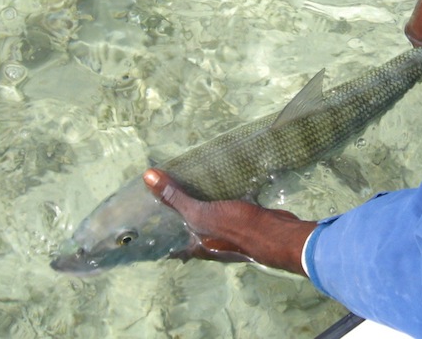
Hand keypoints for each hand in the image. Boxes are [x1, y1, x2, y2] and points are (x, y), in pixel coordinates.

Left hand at [143, 168, 315, 274]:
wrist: (276, 233)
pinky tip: (218, 181)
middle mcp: (209, 244)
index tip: (145, 219)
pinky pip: (225, 208)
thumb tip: (147, 175)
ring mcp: (227, 233)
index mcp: (196, 246)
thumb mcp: (199, 213)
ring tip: (187, 181)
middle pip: (187, 229)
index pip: (170, 244)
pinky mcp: (242, 221)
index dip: (158, 235)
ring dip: (200, 203)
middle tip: (165, 192)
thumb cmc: (234, 228)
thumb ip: (174, 197)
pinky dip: (221, 197)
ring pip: (207, 217)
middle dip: (178, 214)